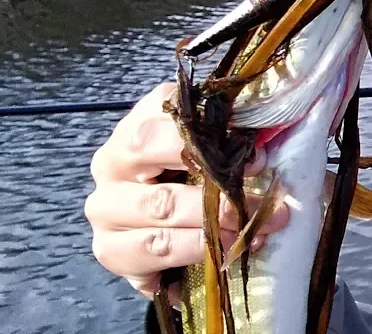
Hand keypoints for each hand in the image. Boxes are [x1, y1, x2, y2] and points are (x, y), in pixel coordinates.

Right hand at [85, 82, 289, 300]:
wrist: (164, 224)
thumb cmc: (195, 175)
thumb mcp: (211, 148)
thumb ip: (230, 136)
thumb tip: (266, 142)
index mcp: (136, 128)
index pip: (165, 118)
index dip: (211, 136)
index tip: (258, 156)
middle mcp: (111, 164)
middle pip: (155, 166)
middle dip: (218, 189)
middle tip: (265, 204)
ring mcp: (106, 210)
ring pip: (158, 215)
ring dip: (213, 227)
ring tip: (253, 232)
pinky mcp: (111, 250)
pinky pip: (153, 252)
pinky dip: (196, 253)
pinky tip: (227, 252)